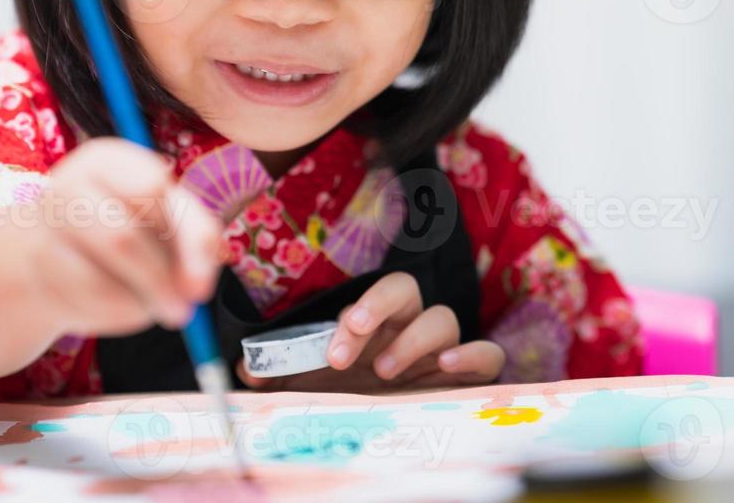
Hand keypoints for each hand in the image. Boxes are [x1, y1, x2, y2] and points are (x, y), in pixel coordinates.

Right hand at [28, 137, 223, 335]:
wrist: (64, 254)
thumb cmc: (134, 225)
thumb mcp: (174, 218)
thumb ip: (198, 240)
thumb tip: (196, 289)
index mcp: (106, 159)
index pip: (151, 188)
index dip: (176, 226)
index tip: (178, 242)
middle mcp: (67, 185)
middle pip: (122, 238)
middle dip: (160, 278)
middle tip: (184, 305)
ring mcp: (44, 231)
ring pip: (99, 280)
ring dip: (141, 299)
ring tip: (154, 301)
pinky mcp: (38, 274)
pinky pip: (87, 302)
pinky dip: (120, 312)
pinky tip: (123, 303)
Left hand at [237, 271, 504, 391]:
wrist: (384, 442)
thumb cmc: (350, 403)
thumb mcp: (312, 389)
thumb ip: (282, 374)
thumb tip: (245, 367)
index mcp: (379, 325)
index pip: (378, 295)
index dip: (362, 309)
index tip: (336, 341)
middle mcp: (410, 330)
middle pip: (408, 291)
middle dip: (378, 309)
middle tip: (348, 344)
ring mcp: (442, 353)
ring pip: (444, 318)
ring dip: (414, 339)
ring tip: (385, 372)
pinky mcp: (470, 379)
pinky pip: (488, 355)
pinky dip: (472, 354)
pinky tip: (446, 368)